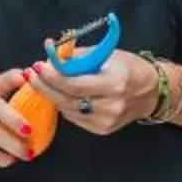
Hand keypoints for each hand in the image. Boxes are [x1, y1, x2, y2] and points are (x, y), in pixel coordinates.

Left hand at [28, 50, 159, 136]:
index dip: (52, 76)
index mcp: (114, 83)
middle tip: (30, 74)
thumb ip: (77, 55)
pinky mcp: (101, 129)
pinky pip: (74, 117)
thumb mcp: (107, 54)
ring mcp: (106, 121)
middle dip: (44, 86)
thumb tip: (51, 52)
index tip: (37, 66)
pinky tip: (61, 94)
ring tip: (42, 81)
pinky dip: (64, 105)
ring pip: (67, 109)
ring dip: (52, 95)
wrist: (152, 92)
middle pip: (66, 99)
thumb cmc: (130, 68)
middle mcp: (110, 106)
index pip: (73, 84)